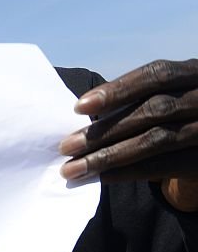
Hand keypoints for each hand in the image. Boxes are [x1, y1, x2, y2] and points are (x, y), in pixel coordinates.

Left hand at [60, 59, 197, 210]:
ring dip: (109, 155)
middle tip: (66, 147)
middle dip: (105, 129)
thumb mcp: (166, 97)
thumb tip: (83, 114)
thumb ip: (136, 101)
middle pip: (154, 110)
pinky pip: (164, 166)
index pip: (157, 75)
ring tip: (74, 169)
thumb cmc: (175, 118)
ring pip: (157, 139)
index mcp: (194, 74)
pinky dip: (129, 172)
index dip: (118, 90)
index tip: (79, 107)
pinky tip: (102, 177)